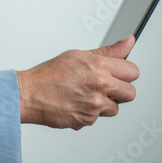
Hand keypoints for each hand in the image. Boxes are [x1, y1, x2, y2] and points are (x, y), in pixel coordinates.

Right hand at [17, 35, 138, 129]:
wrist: (28, 94)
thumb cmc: (48, 74)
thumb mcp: (78, 55)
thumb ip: (108, 52)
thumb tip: (128, 42)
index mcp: (99, 66)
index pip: (133, 72)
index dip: (125, 74)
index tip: (118, 75)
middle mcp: (99, 85)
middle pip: (130, 93)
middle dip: (119, 91)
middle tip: (102, 87)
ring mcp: (94, 104)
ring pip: (114, 109)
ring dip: (103, 104)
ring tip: (84, 95)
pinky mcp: (87, 120)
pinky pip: (97, 118)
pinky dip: (87, 113)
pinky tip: (75, 104)